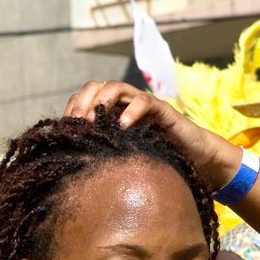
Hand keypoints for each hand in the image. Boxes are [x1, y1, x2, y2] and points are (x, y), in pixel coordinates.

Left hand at [63, 81, 239, 187]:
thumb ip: (102, 158)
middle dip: (82, 102)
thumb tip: (70, 171)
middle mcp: (124, 106)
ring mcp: (142, 106)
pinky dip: (131, 110)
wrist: (195, 161)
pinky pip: (143, 101)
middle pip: (95, 88)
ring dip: (102, 100)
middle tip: (77, 123)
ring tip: (94, 119)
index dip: (71, 110)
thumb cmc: (156, 164)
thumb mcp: (121, 161)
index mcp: (110, 116)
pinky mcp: (161, 110)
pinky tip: (123, 125)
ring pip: (116, 88)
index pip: (83, 101)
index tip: (64, 129)